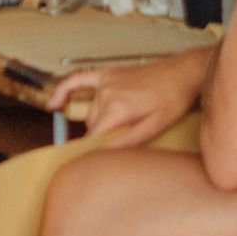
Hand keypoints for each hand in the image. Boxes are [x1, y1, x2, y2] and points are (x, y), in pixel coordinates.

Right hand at [49, 46, 209, 149]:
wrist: (182, 73)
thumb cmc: (173, 99)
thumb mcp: (156, 126)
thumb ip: (129, 141)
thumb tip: (105, 154)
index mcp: (118, 107)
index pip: (94, 135)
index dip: (93, 150)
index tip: (92, 162)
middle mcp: (107, 92)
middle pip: (92, 125)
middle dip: (103, 136)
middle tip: (122, 141)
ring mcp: (105, 81)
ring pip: (90, 111)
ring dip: (98, 121)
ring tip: (120, 125)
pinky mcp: (107, 73)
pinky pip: (78, 79)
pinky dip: (64, 90)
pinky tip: (54, 103)